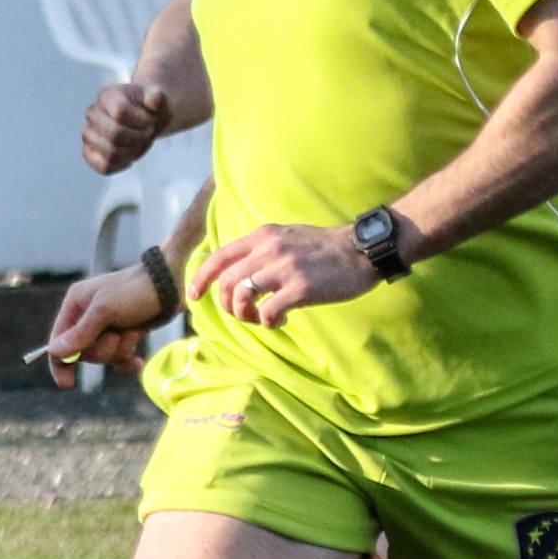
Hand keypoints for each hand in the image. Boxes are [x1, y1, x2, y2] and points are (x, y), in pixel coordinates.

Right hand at [37, 263, 168, 386]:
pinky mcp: (125, 334)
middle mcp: (88, 316)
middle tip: (116, 335)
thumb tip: (53, 352)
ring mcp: (107, 327)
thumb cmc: (134, 291)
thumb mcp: (104, 312)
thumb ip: (79, 334)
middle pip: (83, 352)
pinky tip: (137, 361)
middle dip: (103, 349)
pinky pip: (119, 358)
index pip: (59, 339)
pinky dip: (127, 360)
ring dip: (120, 349)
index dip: (61, 362)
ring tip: (133, 332)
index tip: (67, 384)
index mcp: (76, 305)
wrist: (171, 285)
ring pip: (103, 355)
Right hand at [80, 80, 172, 173]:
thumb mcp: (156, 98)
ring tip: (139, 144)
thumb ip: (157, 97)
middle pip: (114, 134)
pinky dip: (120, 166)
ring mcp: (89, 133)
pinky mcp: (89, 151)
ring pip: (110, 153)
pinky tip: (129, 159)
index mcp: (107, 96)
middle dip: (139, 138)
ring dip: (132, 152)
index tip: (151, 120)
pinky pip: (103, 166)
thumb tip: (155, 99)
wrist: (142, 118)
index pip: (120, 112)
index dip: (142, 120)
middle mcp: (93, 114)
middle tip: (148, 133)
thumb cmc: (148, 107)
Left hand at [189, 223, 378, 327]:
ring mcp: (284, 269)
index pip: (218, 257)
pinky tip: (281, 321)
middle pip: (225, 282)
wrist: (363, 250)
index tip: (195, 295)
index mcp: (262, 236)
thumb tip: (237, 271)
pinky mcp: (301, 288)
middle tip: (242, 313)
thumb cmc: (325, 248)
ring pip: (241, 297)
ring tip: (261, 318)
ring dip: (245, 315)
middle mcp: (269, 249)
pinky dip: (268, 322)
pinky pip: (268, 312)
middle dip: (226, 304)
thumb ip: (262, 249)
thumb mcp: (287, 237)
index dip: (201, 278)